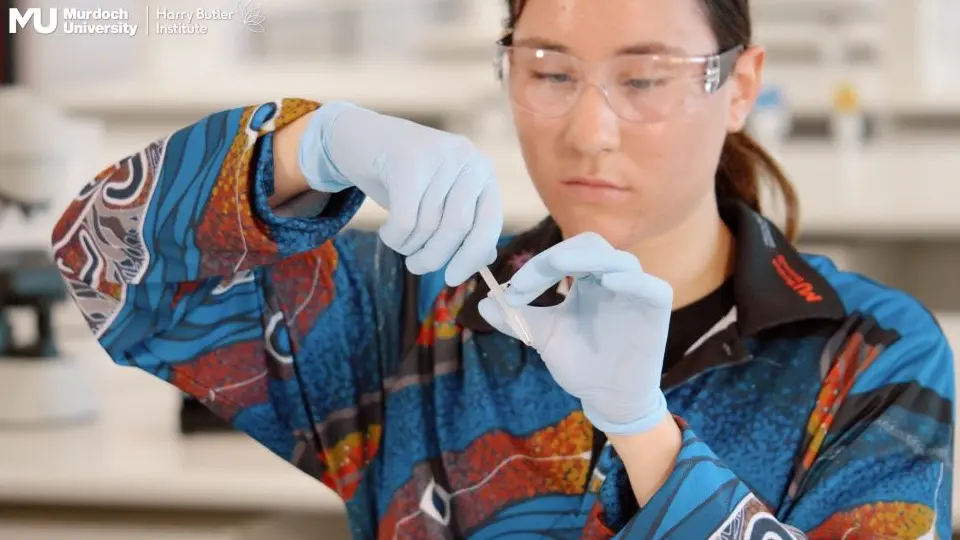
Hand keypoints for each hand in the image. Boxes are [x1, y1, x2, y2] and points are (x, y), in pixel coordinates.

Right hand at [298, 101, 502, 285]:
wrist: (359, 136)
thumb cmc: (403, 178)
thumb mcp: (438, 201)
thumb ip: (466, 225)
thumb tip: (486, 258)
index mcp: (481, 171)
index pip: (488, 223)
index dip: (471, 256)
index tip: (452, 278)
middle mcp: (466, 158)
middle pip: (457, 227)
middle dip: (434, 257)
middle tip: (415, 266)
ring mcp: (438, 155)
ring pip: (428, 225)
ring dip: (409, 246)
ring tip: (398, 241)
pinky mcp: (407, 159)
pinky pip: (406, 219)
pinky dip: (395, 237)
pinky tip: (387, 232)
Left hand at [477, 232, 672, 434]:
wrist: (606, 397)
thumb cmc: (580, 363)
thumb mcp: (543, 337)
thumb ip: (517, 318)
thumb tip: (482, 303)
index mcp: (586, 279)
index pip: (563, 254)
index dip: (536, 266)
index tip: (511, 291)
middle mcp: (611, 278)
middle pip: (590, 245)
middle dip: (557, 256)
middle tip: (527, 281)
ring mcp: (636, 291)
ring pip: (619, 259)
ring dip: (588, 260)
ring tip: (561, 269)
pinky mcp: (656, 309)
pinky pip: (651, 286)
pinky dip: (632, 280)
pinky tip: (609, 282)